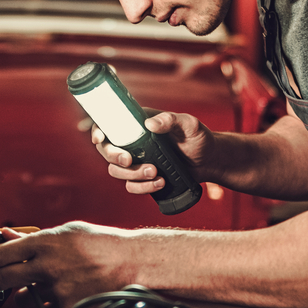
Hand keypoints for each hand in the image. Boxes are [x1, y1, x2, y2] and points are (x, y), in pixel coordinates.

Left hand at [0, 221, 136, 307]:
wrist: (132, 264)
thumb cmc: (103, 245)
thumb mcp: (67, 231)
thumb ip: (34, 237)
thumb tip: (8, 235)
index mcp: (45, 242)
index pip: (1, 254)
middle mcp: (47, 266)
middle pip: (2, 278)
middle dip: (0, 280)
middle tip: (6, 279)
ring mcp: (56, 289)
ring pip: (24, 297)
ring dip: (29, 293)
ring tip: (50, 282)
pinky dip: (51, 303)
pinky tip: (68, 290)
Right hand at [91, 110, 214, 194]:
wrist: (210, 161)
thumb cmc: (199, 138)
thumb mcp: (189, 124)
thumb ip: (171, 120)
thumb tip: (150, 123)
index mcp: (138, 125)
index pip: (110, 125)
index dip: (98, 131)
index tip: (100, 139)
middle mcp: (134, 143)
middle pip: (107, 151)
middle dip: (114, 157)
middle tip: (130, 160)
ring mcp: (138, 161)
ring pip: (117, 171)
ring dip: (132, 174)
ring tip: (155, 172)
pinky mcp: (144, 178)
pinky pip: (131, 186)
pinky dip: (142, 188)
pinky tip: (160, 183)